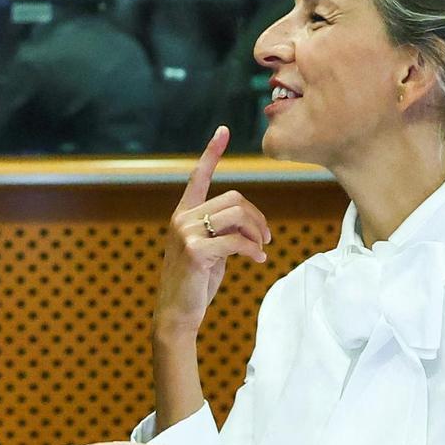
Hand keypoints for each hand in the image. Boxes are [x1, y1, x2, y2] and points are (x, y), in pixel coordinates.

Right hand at [154, 127, 270, 340]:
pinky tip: (258, 260)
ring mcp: (186, 233)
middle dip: (256, 217)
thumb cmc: (196, 283)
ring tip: (262, 248)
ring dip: (257, 232)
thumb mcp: (210, 251)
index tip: (223, 131)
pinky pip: (236, 241)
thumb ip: (223, 230)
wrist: (178, 314)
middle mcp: (181, 219)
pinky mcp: (195, 251)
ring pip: (236, 216)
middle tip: (267, 238)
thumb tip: (249, 223)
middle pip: (233, 199)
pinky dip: (253, 250)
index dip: (211, 152)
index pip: (198, 176)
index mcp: (183, 215)